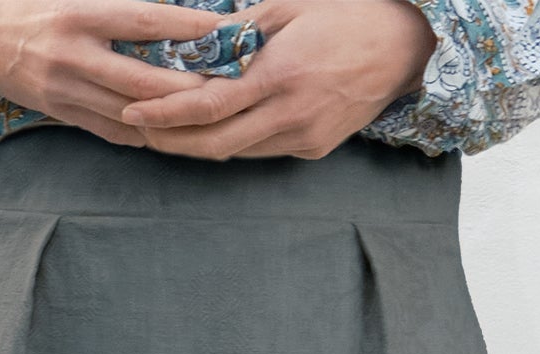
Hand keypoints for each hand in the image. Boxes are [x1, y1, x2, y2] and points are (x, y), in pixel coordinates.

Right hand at [0, 0, 250, 149]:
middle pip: (141, 80)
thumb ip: (113, 3)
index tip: (222, 29)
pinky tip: (169, 130)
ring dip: (169, 117)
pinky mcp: (59, 112)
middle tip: (227, 88)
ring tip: (207, 115)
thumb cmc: (26, 2)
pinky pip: (108, 128)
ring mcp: (64, 90)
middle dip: (186, 87)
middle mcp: (72, 55)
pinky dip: (141, 130)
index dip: (185, 27)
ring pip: (128, 111)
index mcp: (78, 13)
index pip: (143, 20)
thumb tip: (162, 11)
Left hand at [114, 0, 437, 156]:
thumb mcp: (289, 7)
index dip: (165, 113)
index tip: (133, 111)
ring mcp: (303, 136)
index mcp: (281, 73)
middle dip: (170, 141)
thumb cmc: (346, 12)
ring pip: (234, 153)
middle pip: (213, 144)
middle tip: (138, 130)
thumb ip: (238, 33)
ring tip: (165, 129)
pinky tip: (213, 130)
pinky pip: (260, 151)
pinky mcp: (313, 149)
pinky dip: (232, 142)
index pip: (208, 105)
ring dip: (197, 145)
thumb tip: (189, 45)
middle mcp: (290, 113)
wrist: (406, 44)